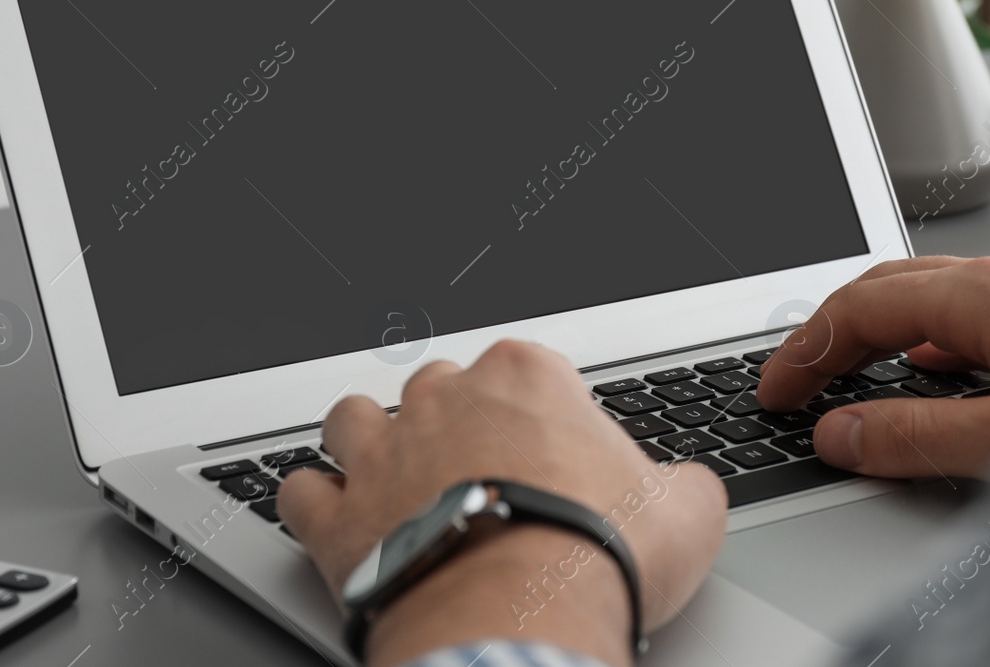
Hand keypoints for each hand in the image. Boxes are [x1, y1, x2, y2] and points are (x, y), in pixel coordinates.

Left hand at [276, 340, 727, 666]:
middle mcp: (444, 400)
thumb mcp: (686, 513)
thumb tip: (690, 491)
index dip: (534, 410)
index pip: (522, 367)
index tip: (546, 448)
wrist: (521, 622)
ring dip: (366, 442)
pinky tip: (335, 521)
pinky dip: (313, 503)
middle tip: (478, 470)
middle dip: (449, 420)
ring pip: (351, 418)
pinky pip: (299, 490)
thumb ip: (685, 485)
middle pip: (435, 386)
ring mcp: (382, 455)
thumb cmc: (597, 557)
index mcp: (525, 378)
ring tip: (392, 478)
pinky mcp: (338, 519)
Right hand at [756, 255, 989, 479]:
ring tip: (849, 374)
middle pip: (890, 287)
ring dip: (880, 331)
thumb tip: (842, 432)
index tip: (776, 389)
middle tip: (795, 379)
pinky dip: (930, 337)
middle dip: (831, 331)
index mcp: (988, 293)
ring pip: (933, 294)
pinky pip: (975, 308)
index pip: (861, 307)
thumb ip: (920, 435)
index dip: (806, 349)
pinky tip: (937, 368)